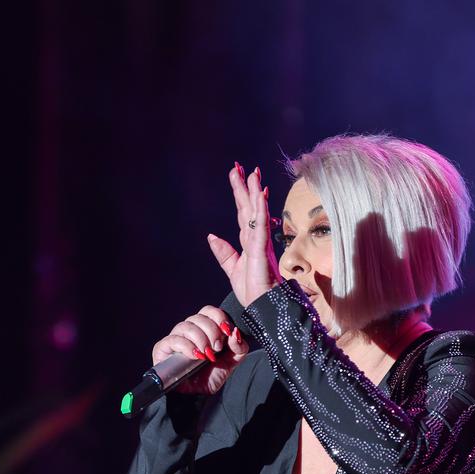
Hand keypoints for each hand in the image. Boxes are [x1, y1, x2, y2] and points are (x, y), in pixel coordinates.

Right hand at [150, 305, 250, 394]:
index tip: (227, 333)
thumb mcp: (232, 361)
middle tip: (217, 348)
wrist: (196, 396)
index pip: (209, 311)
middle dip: (212, 331)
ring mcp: (175, 338)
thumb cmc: (210, 376)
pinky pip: (173, 340)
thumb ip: (239, 347)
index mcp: (204, 329)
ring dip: (200, 339)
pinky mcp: (163, 348)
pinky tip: (195, 356)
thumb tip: (235, 332)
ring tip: (206, 355)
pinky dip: (187, 346)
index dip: (219, 318)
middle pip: (198, 317)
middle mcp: (189, 331)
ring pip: (186, 326)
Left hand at [207, 162, 279, 307]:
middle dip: (246, 186)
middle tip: (241, 166)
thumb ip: (223, 252)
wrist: (262, 306)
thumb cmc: (253, 290)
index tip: (240, 176)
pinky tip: (259, 194)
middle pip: (249, 207)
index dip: (241, 195)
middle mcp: (256, 237)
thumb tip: (211, 236)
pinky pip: (260, 225)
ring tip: (252, 172)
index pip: (243, 213)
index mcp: (249, 241)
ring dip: (254, 191)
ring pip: (256, 211)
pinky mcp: (262, 248)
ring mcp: (260, 241)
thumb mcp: (232, 269)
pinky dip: (260, 209)